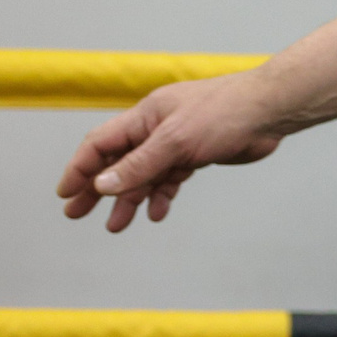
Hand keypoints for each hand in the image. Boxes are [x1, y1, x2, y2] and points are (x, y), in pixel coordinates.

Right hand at [58, 73, 286, 231]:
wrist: (271, 111)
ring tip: (116, 226)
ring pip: (145, 174)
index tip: (66, 194)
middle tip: (77, 215)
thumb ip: (140, 164)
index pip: (100, 144)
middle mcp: (157, 129)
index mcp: (144, 117)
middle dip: (97, 189)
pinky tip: (157, 212)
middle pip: (118, 162)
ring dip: (130, 199)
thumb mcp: (176, 141)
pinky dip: (162, 194)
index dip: (80, 168)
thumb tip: (102, 184)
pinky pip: (171, 177)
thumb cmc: (225, 114)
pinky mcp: (198, 154)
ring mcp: (178, 142)